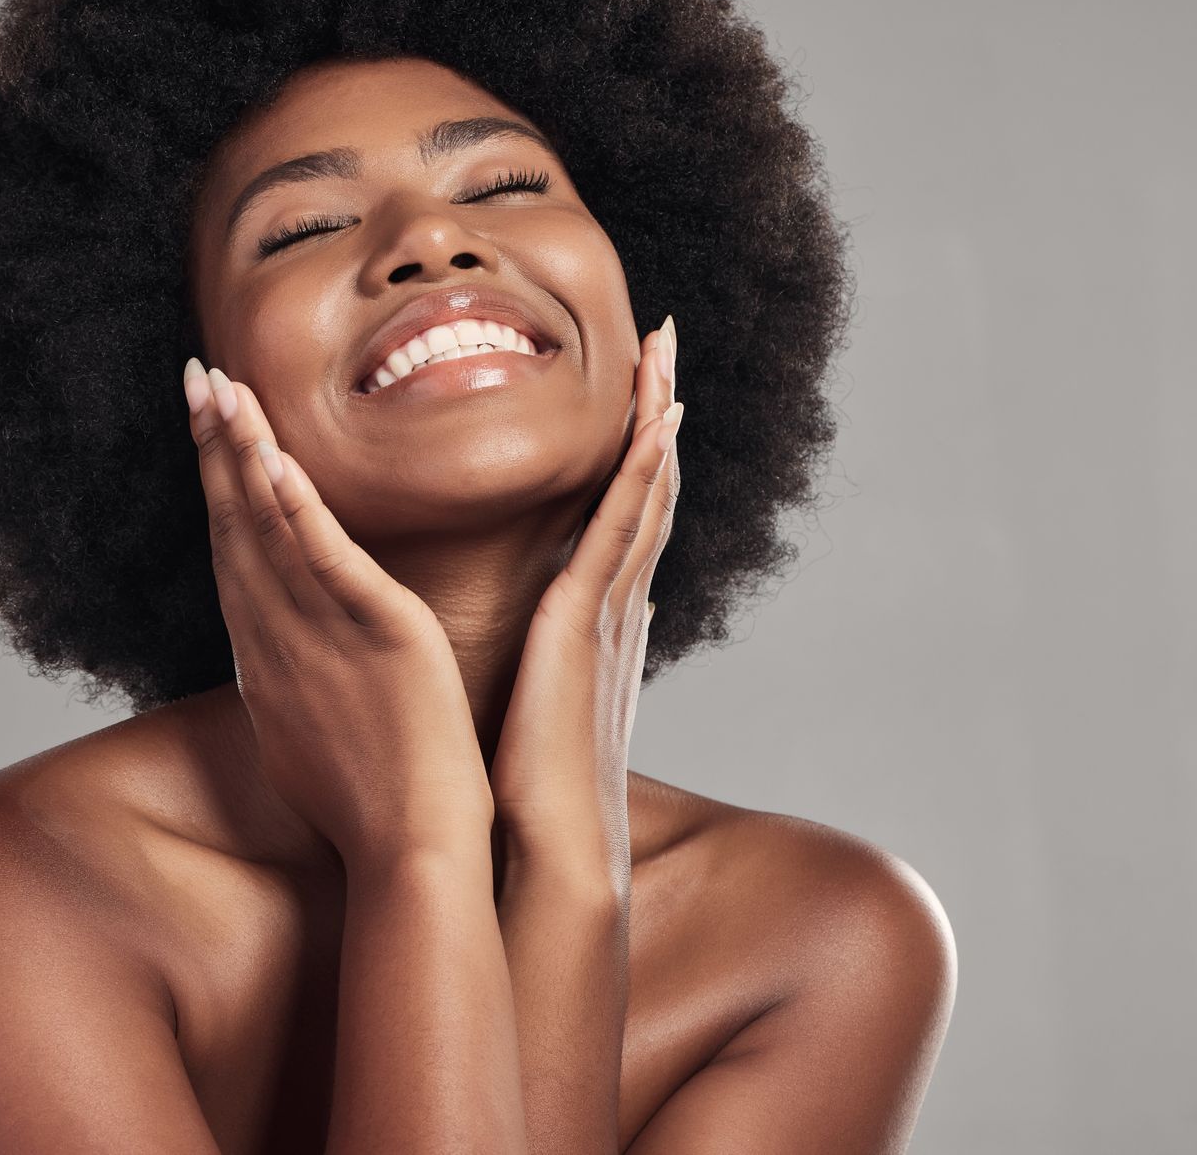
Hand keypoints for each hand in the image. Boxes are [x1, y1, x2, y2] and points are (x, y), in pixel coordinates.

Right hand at [183, 358, 494, 871]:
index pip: (232, 552)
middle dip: (212, 447)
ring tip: (221, 387)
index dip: (214, 484)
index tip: (204, 426)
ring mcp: (321, 636)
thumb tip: (276, 670)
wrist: (409, 857)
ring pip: (269, 528)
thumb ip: (291, 686)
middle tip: (196, 376)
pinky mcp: (378, 635)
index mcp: (266, 658)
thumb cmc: (369, 807)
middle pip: (234, 525)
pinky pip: (328, 560)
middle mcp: (277, 639)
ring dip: (242, 452)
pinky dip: (296, 508)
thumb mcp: (308, 737)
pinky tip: (276, 458)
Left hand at [488, 316, 681, 882]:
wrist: (549, 853)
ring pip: (642, 493)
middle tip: (662, 343)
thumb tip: (562, 628)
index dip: (634, 454)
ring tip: (665, 354)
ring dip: (656, 421)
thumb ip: (557, 660)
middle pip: (644, 490)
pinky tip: (658, 420)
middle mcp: (614, 607)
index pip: (621, 519)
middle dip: (654, 415)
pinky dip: (643, 470)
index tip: (640, 394)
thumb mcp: (542, 704)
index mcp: (596, 624)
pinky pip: (623, 527)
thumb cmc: (531, 791)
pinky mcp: (589, 619)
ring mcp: (610, 610)